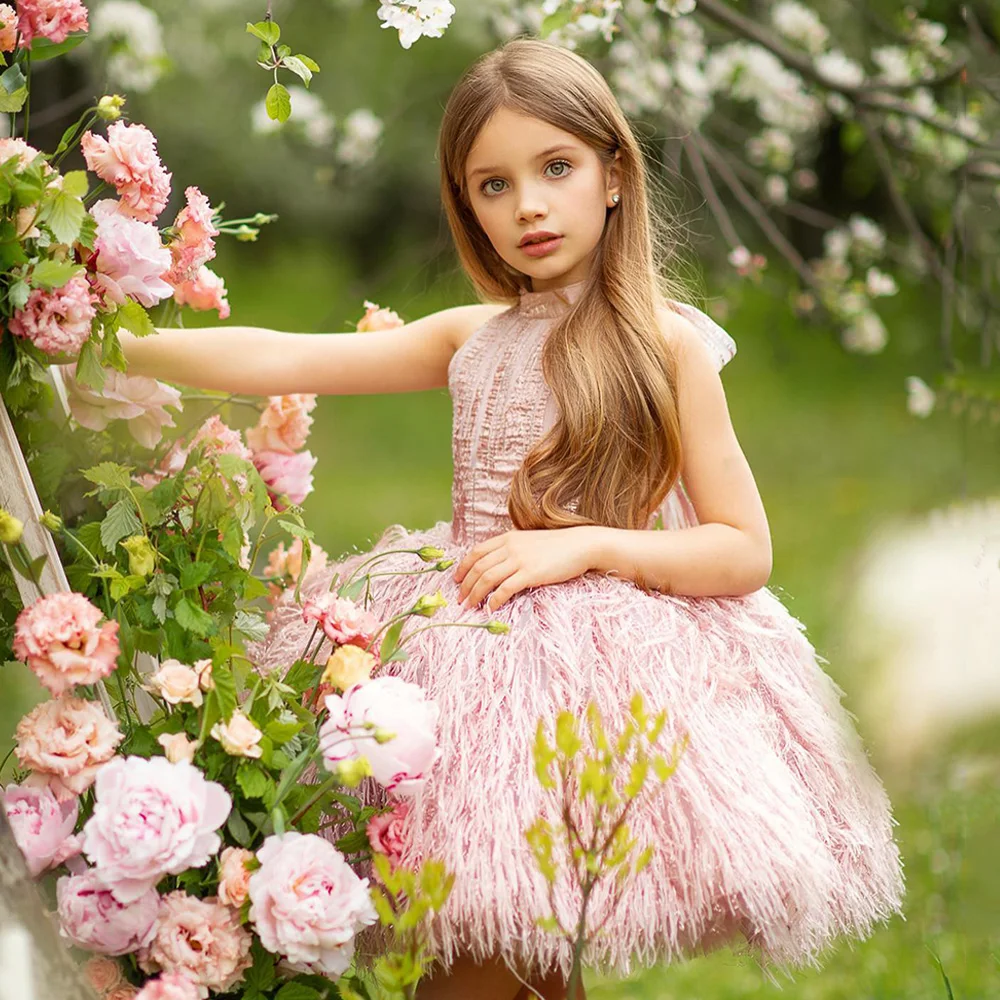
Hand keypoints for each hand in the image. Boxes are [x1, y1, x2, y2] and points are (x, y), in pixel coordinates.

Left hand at [453, 527, 598, 611]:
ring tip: (469, 607)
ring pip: (487, 579)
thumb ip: (512, 549)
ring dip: (475, 595)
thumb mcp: (529, 541)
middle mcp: (510, 547)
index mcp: (507, 538)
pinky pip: (505, 589)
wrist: (581, 545)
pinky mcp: (530, 573)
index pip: (476, 552)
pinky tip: (490, 609)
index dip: (462, 567)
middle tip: (460, 600)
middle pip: (478, 567)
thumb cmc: (558, 546)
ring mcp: (520, 560)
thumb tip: (498, 565)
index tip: (456, 580)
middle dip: (465, 585)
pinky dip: (494, 601)